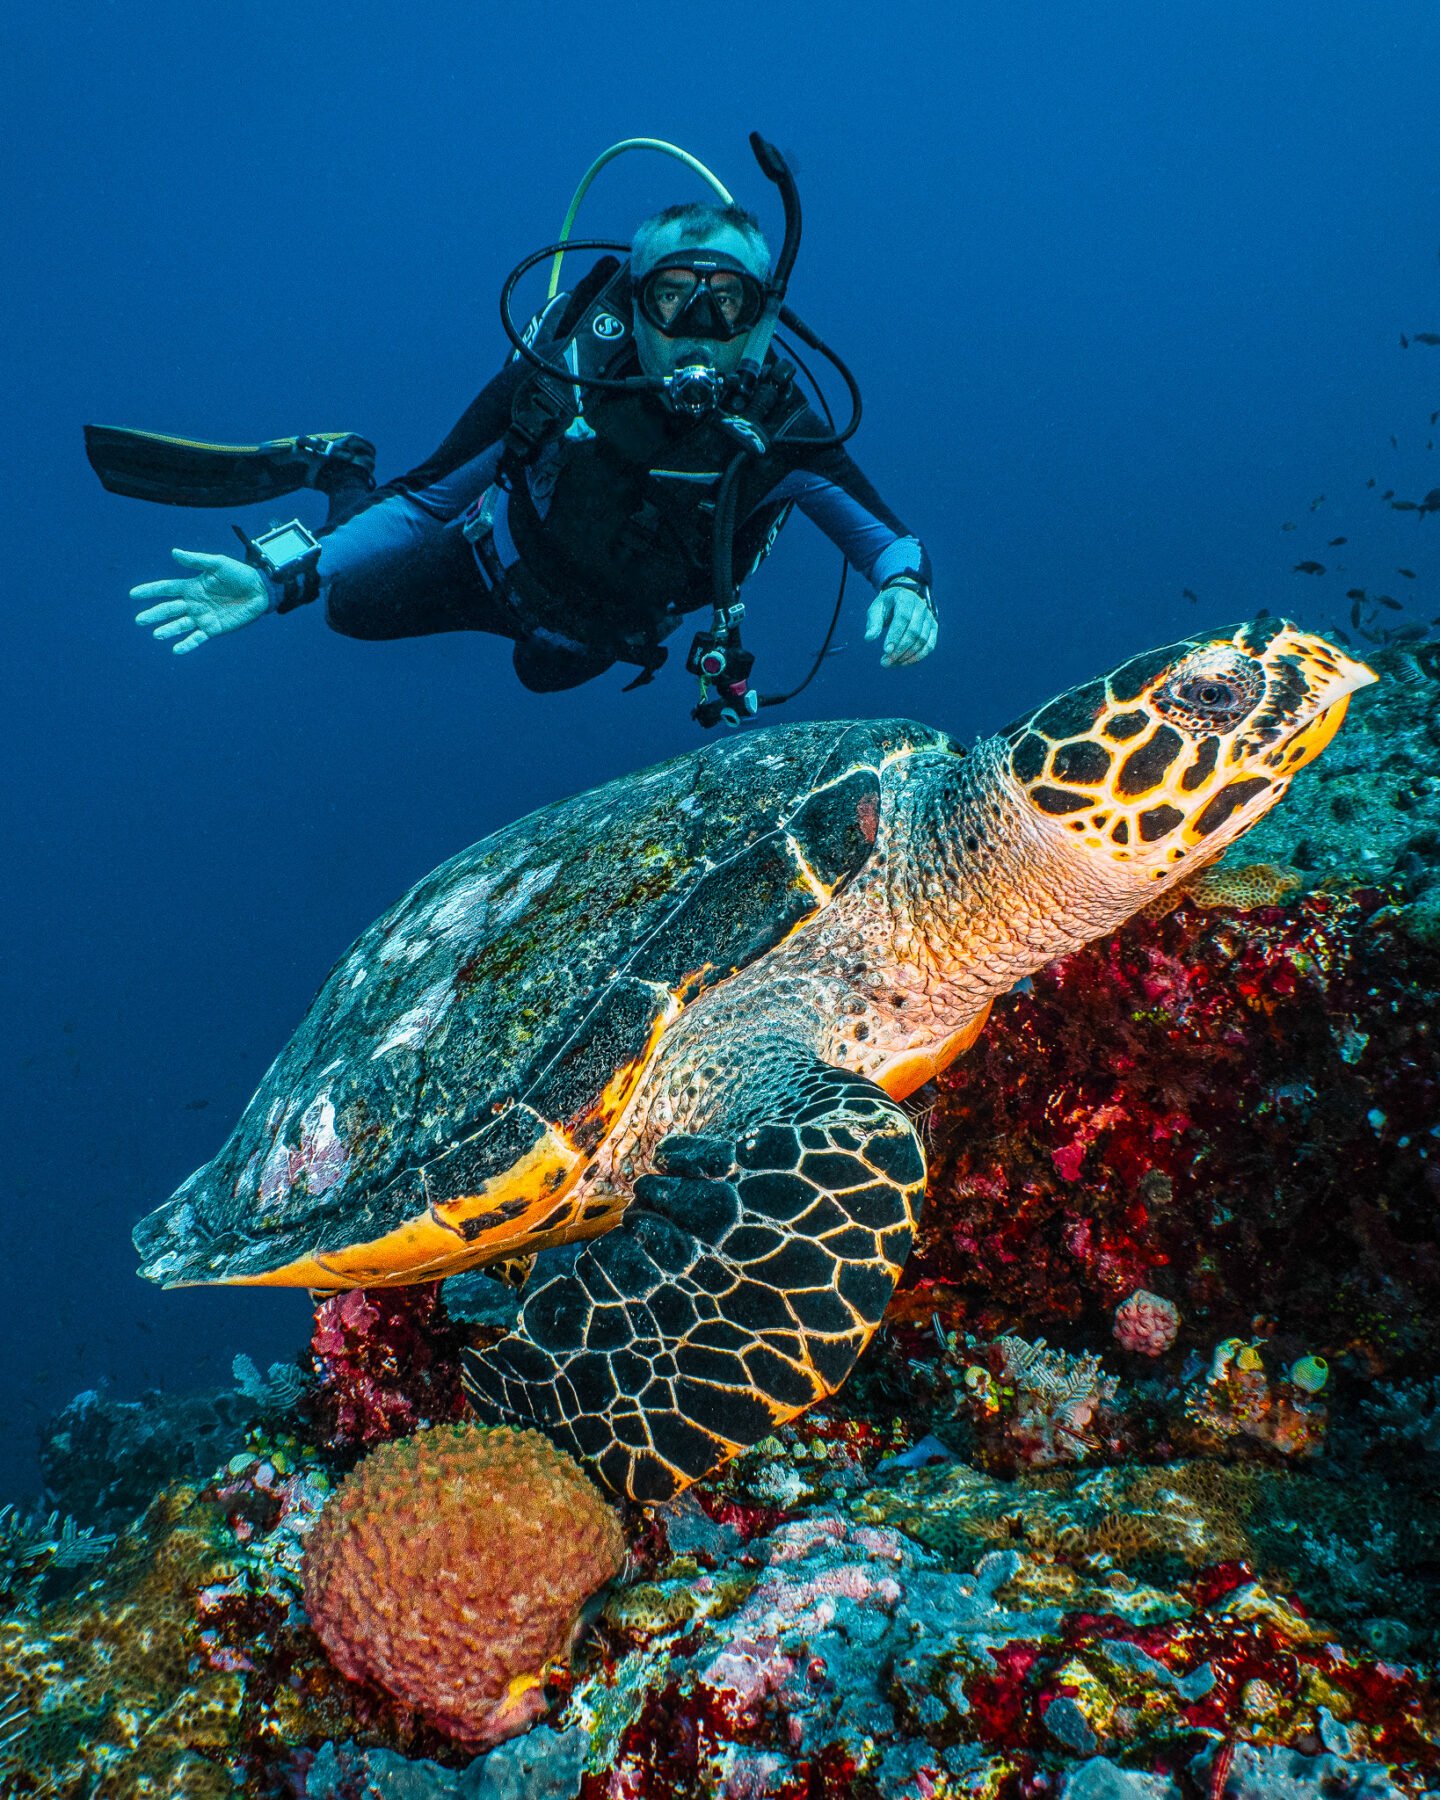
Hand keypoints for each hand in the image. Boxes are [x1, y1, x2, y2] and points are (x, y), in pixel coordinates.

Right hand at [132, 549, 269, 654]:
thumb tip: (174, 552)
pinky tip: (176, 649)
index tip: (133, 594)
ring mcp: (202, 617)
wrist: (260, 590)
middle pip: (169, 609)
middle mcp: (193, 603)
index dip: (150, 591)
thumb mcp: (217, 563)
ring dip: (168, 630)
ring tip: (157, 634)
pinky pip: (197, 638)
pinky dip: (187, 644)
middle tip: (140, 620)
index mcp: (191, 587)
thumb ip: (196, 560)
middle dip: (154, 614)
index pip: (166, 589)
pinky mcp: (213, 629)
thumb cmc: (239, 574)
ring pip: (180, 625)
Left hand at [865, 582, 937, 666]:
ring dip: (908, 655)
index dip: (895, 635)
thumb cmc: (887, 606)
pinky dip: (918, 657)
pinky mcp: (933, 627)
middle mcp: (920, 607)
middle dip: (900, 649)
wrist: (903, 599)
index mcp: (905, 599)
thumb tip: (868, 638)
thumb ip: (873, 623)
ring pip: (922, 640)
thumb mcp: (876, 610)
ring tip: (892, 663)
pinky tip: (904, 663)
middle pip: (914, 631)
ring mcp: (929, 617)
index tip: (886, 650)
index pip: (903, 618)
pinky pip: (929, 645)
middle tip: (885, 662)